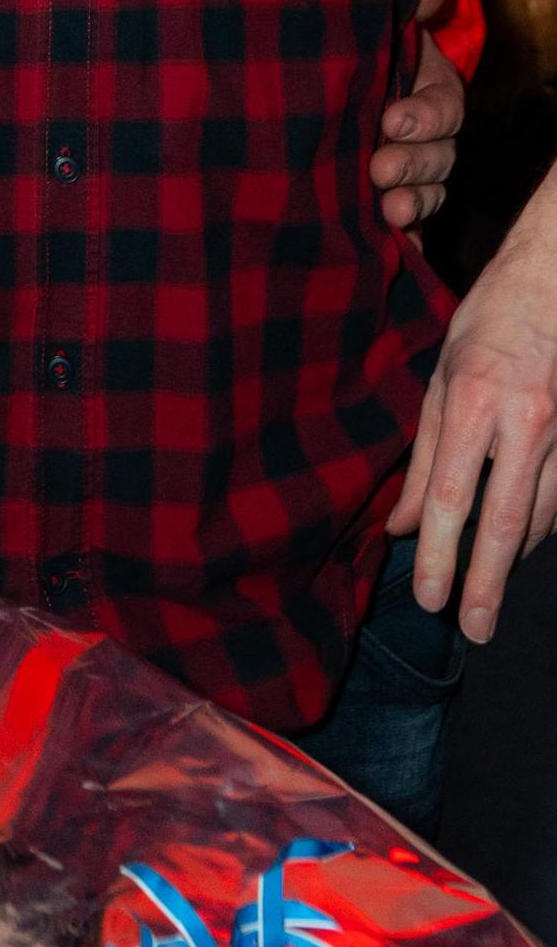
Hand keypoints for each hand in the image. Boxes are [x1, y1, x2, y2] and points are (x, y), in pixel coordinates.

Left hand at [370, 0, 464, 234]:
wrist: (315, 83)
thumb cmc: (352, 51)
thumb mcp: (374, 23)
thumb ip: (405, 2)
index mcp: (429, 93)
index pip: (443, 108)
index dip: (424, 116)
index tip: (390, 119)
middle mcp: (425, 138)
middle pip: (438, 157)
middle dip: (414, 164)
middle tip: (380, 168)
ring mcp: (407, 174)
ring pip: (427, 194)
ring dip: (413, 203)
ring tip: (391, 210)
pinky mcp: (383, 204)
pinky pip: (408, 230)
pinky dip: (407, 242)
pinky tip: (397, 249)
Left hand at [390, 172, 556, 639]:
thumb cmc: (492, 317)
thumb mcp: (442, 371)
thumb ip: (423, 450)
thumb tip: (403, 522)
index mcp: (475, 399)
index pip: (451, 496)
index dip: (438, 554)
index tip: (428, 597)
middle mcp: (527, 421)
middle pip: (505, 522)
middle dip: (486, 584)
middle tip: (473, 629)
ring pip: (545, 517)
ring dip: (515, 558)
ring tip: (490, 591)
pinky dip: (545, 525)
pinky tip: (527, 542)